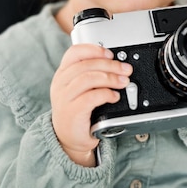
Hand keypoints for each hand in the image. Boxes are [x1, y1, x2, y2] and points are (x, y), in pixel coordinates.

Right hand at [50, 44, 132, 164]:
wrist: (68, 138)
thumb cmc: (77, 111)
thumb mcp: (80, 89)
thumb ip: (92, 74)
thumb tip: (116, 63)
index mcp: (63, 74)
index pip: (74, 52)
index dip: (94, 50)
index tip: (110, 54)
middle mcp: (61, 84)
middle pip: (85, 64)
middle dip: (110, 65)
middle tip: (125, 69)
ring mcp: (64, 98)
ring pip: (87, 78)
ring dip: (110, 78)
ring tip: (123, 82)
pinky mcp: (72, 112)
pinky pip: (90, 97)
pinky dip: (106, 94)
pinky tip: (114, 96)